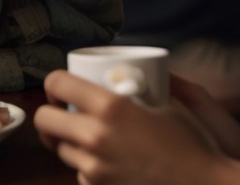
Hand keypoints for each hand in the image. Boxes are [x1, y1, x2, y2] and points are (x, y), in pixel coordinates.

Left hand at [35, 71, 239, 184]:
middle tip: (65, 112)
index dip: (54, 82)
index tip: (61, 86)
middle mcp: (96, 136)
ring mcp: (94, 168)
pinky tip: (109, 163)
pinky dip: (89, 168)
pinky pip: (81, 174)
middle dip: (51, 114)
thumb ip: (149, 83)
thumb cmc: (194, 143)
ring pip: (61, 150)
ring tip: (90, 137)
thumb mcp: (171, 102)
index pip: (58, 83)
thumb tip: (137, 65)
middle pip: (45, 121)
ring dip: (70, 142)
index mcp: (110, 107)